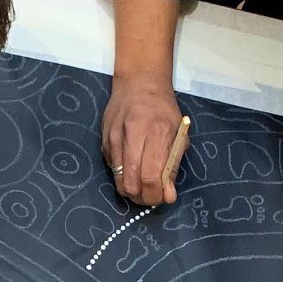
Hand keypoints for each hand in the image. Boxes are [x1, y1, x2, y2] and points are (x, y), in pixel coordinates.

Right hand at [102, 75, 185, 205]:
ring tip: (143, 187)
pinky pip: (113, 169)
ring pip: (119, 180)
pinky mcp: (104, 141)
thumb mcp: (178, 134)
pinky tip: (133, 169)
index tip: (162, 198)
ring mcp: (114, 138)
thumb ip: (173, 166)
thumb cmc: (163, 109)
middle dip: (142, 198)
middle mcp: (132, 136)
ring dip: (132, 191)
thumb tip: (168, 195)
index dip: (155, 195)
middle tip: (151, 197)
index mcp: (155, 133)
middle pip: (132, 183)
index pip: (150, 177)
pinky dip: (124, 176)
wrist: (139, 83)